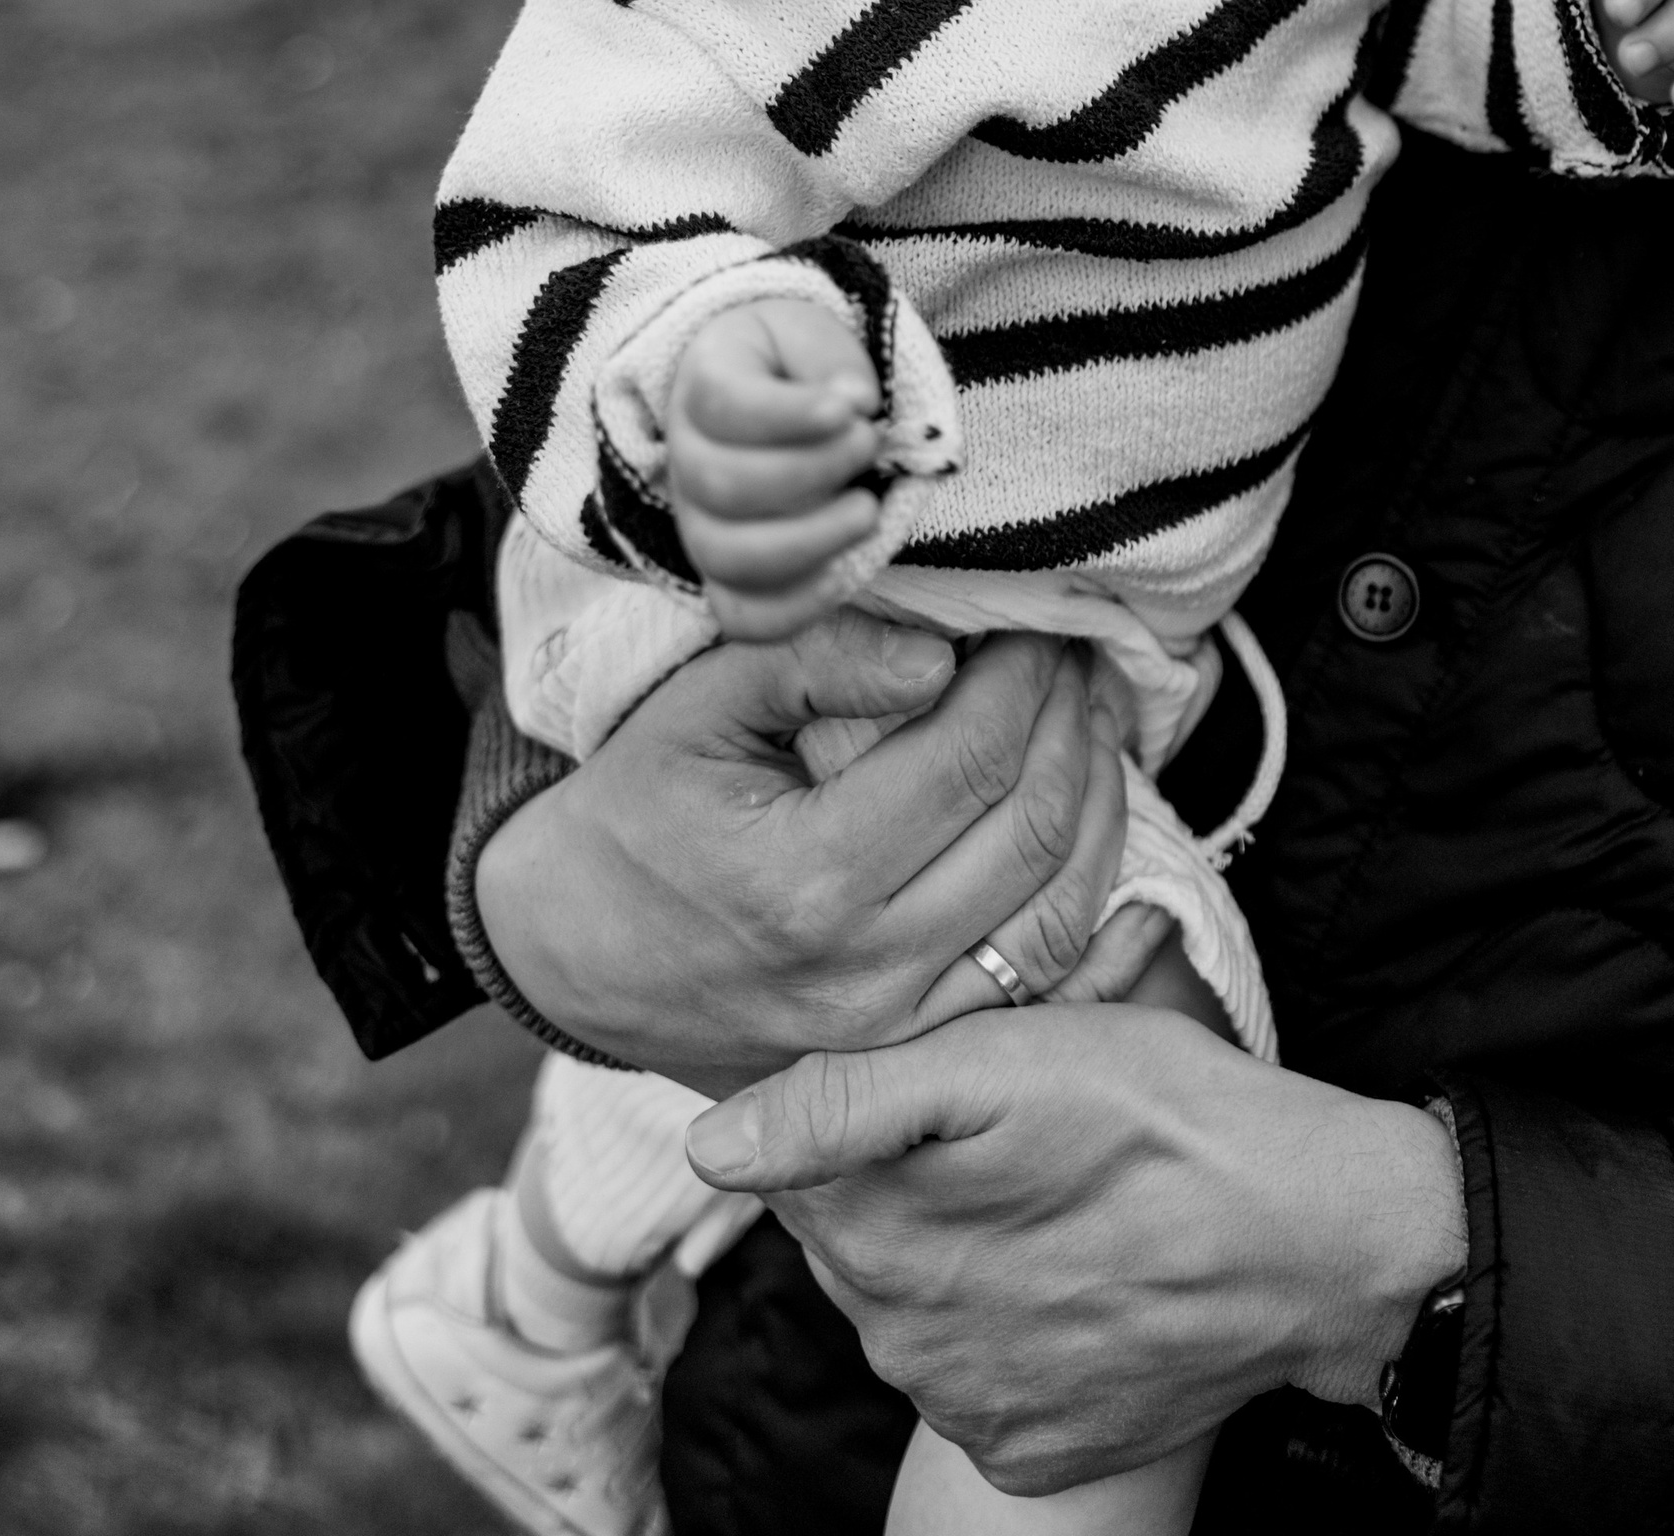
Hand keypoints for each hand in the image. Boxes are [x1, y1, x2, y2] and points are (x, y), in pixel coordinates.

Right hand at [471, 622, 1129, 1094]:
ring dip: (1099, 804)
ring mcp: (896, 1032)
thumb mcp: (697, 709)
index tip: (1041, 617)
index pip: (971, 755)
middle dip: (1070, 722)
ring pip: (1057, 913)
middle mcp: (866, 972)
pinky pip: (1043, 986)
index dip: (1025, 673)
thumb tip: (940, 654)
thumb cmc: (637, 810)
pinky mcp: (911, 1057)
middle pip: (1029, 829)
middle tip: (1079, 653)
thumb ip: (815, 665)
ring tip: (1094, 719)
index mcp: (808, 879)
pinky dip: (1093, 903)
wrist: (571, 951)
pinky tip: (1102, 825)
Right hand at [668, 297, 885, 639]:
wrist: (767, 400)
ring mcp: (700, 527)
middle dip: (809, 471)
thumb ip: (830, 359)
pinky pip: (742, 615)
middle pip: (721, 485)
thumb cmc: (793, 367)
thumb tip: (856, 401)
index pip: (723, 403)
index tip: (853, 409)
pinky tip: (845, 574)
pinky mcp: (726, 578)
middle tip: (870, 443)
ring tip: (868, 509)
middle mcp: (686, 462)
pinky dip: (793, 608)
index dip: (788, 413)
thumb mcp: (809, 334)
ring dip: (808, 539)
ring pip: (727, 557)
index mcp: (702, 387)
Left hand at [684, 1008, 1468, 1497]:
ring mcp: (968, 1412)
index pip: (792, 1162)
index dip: (857, 1105)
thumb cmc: (1169, 1118)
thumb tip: (711, 1144)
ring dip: (954, 1250)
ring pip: (911, 1306)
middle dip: (906, 1179)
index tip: (939, 1080)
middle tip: (1015, 1127)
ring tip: (1056, 1194)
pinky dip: (1007, 1324)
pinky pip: (978, 1375)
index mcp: (878, 1241)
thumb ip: (847, 1098)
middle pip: (850, 1238)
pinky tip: (1075, 1270)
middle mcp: (902, 1348)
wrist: (1318, 1243)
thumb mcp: (1012, 1058)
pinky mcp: (1031, 1450)